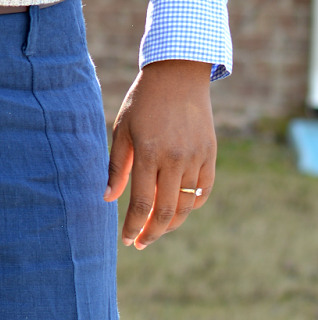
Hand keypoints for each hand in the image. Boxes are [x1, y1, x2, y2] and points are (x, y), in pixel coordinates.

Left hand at [105, 60, 215, 251]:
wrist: (178, 76)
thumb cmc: (143, 102)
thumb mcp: (122, 130)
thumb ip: (117, 167)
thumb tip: (108, 199)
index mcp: (149, 153)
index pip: (142, 203)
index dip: (134, 226)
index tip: (127, 241)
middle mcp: (175, 159)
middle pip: (167, 211)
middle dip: (152, 233)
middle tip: (141, 243)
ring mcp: (197, 158)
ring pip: (187, 205)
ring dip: (172, 223)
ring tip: (157, 229)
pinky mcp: (210, 154)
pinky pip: (203, 190)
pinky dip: (192, 205)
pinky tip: (179, 210)